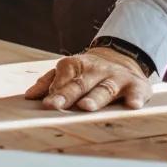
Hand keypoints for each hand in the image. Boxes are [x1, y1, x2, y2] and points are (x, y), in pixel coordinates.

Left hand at [24, 47, 151, 111]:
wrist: (123, 59)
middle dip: (68, 95)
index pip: (63, 79)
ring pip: (105, 88)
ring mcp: (116, 77)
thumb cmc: (89, 72)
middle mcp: (96, 70)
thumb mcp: (69, 72)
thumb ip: (49, 82)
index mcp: (76, 65)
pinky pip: (137, 92)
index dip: (55, 91)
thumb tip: (29, 96)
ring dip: (96, 98)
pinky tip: (133, 105)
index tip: (46, 104)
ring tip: (87, 107)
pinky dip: (135, 98)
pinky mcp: (137, 85)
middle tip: (56, 105)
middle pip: (80, 84)